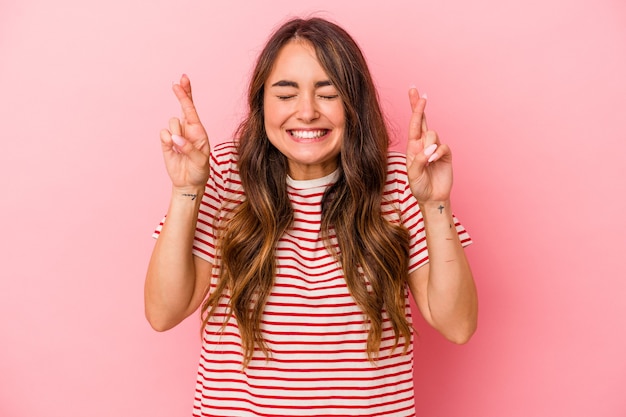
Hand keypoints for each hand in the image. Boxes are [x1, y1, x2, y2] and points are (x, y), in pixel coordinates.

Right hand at [160, 74, 209, 188]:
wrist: (188, 184)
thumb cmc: (199, 171)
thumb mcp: (200, 162)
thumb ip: (189, 149)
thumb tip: (175, 138)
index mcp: (199, 131)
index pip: (192, 110)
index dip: (187, 95)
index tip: (182, 81)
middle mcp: (188, 130)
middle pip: (182, 107)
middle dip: (181, 94)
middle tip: (177, 83)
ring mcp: (176, 135)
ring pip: (172, 123)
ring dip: (176, 134)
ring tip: (182, 149)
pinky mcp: (166, 143)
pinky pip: (163, 134)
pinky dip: (167, 141)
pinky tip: (173, 150)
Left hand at [405, 88, 452, 202]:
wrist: (431, 198)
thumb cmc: (419, 186)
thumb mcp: (413, 174)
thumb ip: (418, 160)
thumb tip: (429, 148)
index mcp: (413, 146)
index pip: (414, 124)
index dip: (415, 109)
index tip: (415, 94)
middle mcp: (423, 144)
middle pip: (423, 121)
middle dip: (419, 106)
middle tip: (419, 92)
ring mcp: (435, 148)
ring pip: (433, 134)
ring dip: (429, 145)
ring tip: (427, 160)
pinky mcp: (446, 155)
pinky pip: (443, 147)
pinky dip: (437, 152)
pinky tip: (433, 161)